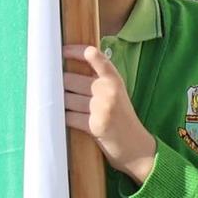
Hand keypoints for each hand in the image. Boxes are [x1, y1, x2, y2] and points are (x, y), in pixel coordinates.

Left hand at [63, 45, 156, 184]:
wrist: (135, 147)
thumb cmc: (119, 118)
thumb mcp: (114, 93)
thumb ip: (96, 79)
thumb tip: (62, 69)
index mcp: (114, 80)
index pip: (95, 58)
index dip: (75, 52)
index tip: (62, 51)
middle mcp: (108, 90)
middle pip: (69, 80)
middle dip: (62, 87)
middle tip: (65, 95)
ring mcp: (102, 108)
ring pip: (66, 99)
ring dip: (62, 105)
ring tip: (71, 110)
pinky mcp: (94, 125)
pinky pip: (68, 117)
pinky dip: (64, 119)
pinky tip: (70, 121)